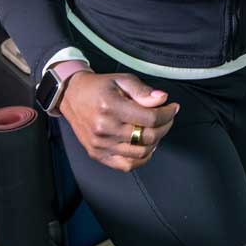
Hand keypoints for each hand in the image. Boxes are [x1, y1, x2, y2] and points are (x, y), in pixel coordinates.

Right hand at [59, 71, 178, 171]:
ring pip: (140, 153)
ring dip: (155, 142)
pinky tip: (145, 146)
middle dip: (165, 127)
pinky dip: (141, 159)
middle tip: (168, 118)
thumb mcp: (121, 80)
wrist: (71, 96)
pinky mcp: (97, 154)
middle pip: (147, 136)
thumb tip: (162, 99)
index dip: (168, 114)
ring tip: (156, 130)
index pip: (150, 118)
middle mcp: (105, 128)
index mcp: (111, 106)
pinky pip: (126, 165)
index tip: (173, 107)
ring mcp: (100, 144)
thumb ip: (142, 91)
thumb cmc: (99, 87)